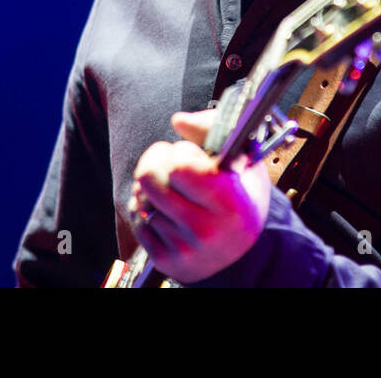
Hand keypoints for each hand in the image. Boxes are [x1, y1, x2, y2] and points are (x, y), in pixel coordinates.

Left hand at [129, 108, 271, 282]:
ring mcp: (184, 248)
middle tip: (172, 165)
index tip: (193, 155)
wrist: (243, 249)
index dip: (182, 152)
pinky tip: (166, 210)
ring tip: (173, 189)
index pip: (180, 166)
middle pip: (148, 178)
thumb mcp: (242, 158)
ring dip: (152, 188)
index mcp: (231, 203)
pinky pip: (136, 220)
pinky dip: (147, 210)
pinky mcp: (165, 260)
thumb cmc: (242, 195)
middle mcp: (207, 230)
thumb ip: (211, 129)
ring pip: (140, 198)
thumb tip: (178, 120)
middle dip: (157, 163)